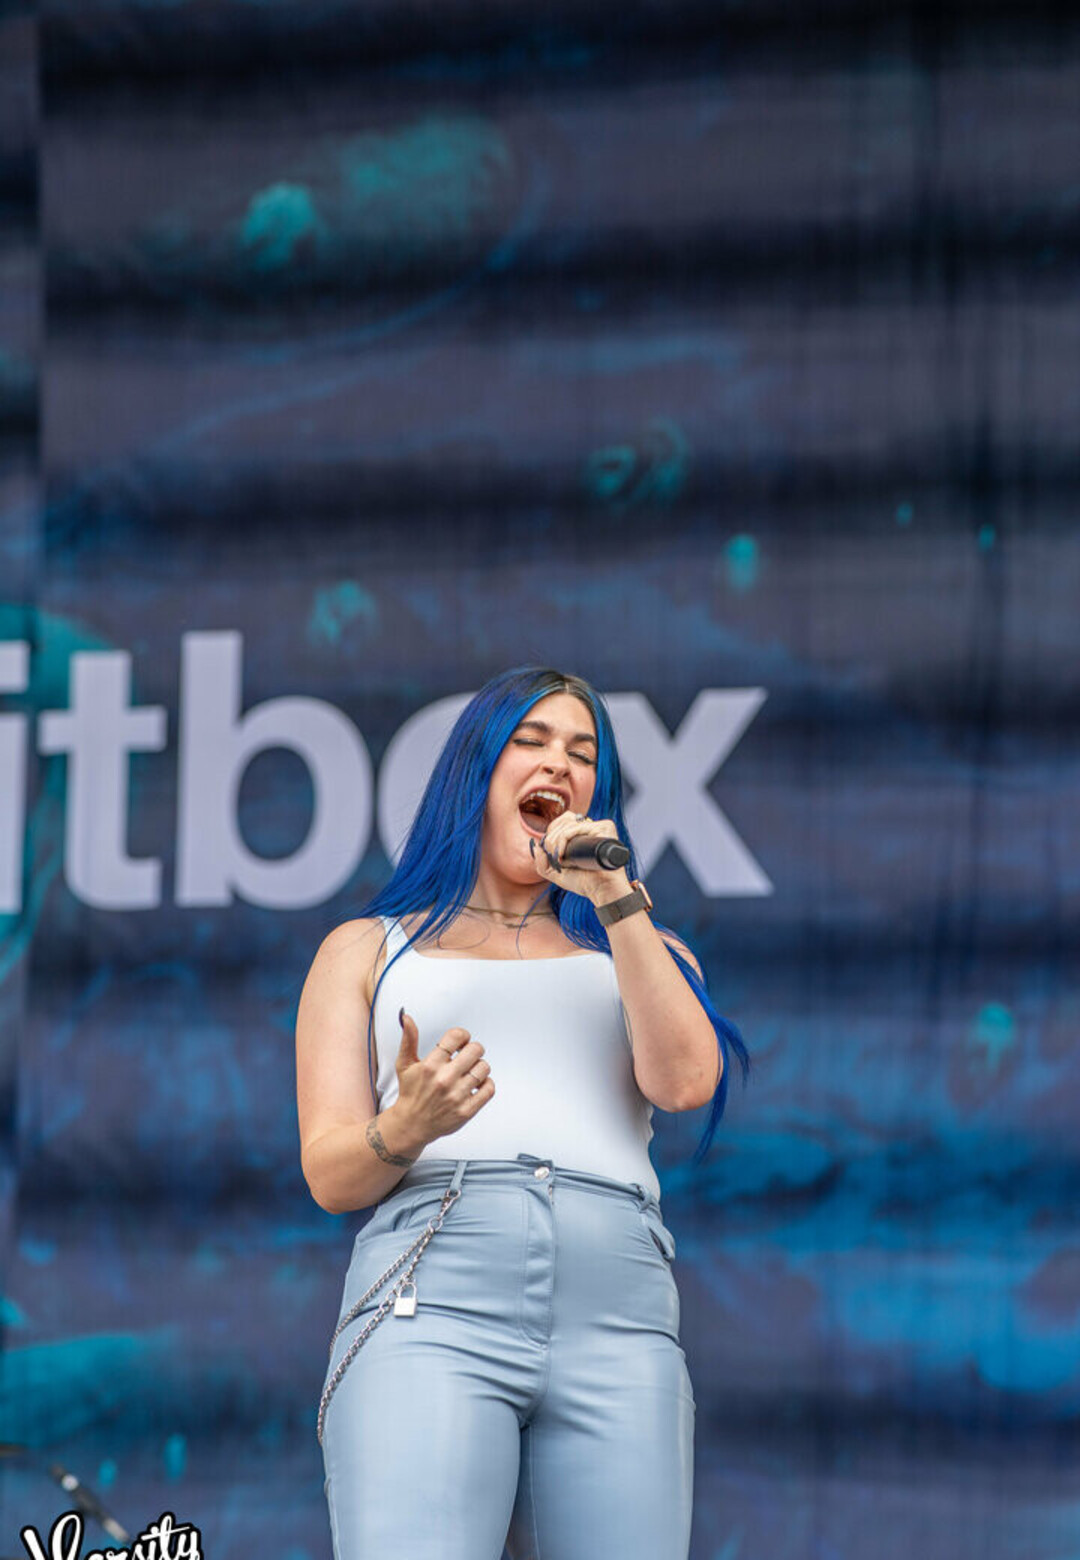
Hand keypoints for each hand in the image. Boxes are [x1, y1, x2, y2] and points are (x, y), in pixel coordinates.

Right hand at [394, 1011, 494, 1142]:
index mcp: (430, 1065)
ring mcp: (457, 1096)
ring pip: (484, 1068)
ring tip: (470, 1071)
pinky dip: (486, 1083)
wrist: (412, 1124)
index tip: (461, 1041)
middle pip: (475, 1050)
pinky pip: (489, 1089)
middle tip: (467, 1056)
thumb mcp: (404, 1064)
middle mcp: (444, 1079)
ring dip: (479, 1066)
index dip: (462, 1035)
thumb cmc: (410, 1092)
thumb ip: (408, 1039)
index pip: (457, 1036)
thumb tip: (406, 1017)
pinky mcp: (466, 1110)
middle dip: (473, 1049)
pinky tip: (476, 1084)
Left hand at [529, 812, 631, 907]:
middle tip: (554, 857)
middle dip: (551, 839)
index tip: (551, 852)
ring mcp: (598, 826)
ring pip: (568, 822)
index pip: (563, 821)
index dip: (552, 833)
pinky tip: (563, 855)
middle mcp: (591, 827)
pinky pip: (576, 826)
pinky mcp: (604, 827)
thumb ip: (542, 862)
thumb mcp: (556, 873)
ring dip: (556, 840)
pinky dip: (564, 839)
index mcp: (582, 834)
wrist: (600, 890)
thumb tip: (536, 846)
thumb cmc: (583, 882)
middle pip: (563, 819)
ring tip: (559, 858)